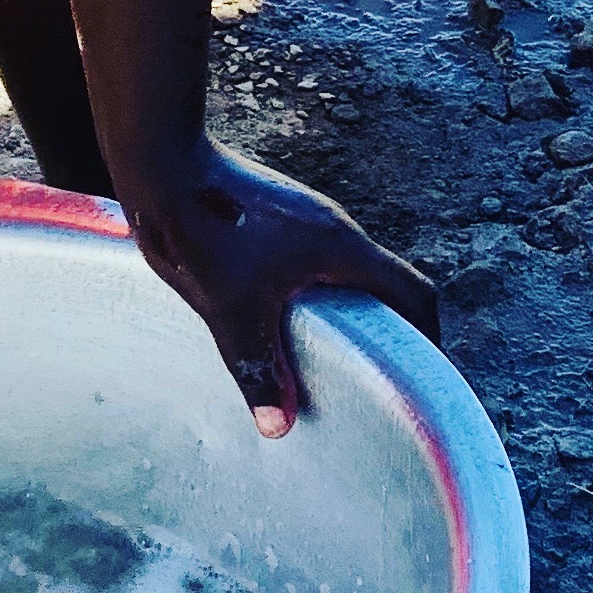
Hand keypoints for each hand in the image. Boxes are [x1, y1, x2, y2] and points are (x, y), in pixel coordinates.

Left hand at [119, 141, 439, 438]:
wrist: (164, 162)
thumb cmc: (202, 230)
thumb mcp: (230, 310)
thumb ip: (258, 369)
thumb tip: (279, 429)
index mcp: (343, 247)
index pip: (415, 293)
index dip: (429, 339)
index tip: (423, 379)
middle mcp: (336, 226)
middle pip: (386, 283)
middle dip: (390, 331)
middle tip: (378, 380)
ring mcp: (307, 215)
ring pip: (348, 270)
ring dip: (352, 310)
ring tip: (334, 357)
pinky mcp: (280, 213)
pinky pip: (318, 258)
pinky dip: (321, 292)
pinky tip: (287, 318)